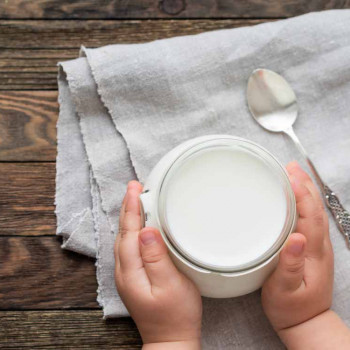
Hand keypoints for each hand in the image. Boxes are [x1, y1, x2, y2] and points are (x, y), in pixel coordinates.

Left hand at [114, 181, 201, 348]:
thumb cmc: (175, 316)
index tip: (134, 188)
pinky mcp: (135, 275)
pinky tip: (140, 224)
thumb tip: (146, 231)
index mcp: (131, 271)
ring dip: (130, 217)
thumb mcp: (170, 286)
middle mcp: (124, 271)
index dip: (131, 208)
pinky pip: (130, 245)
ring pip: (125, 237)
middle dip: (128, 207)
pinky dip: (133, 229)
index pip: (128, 231)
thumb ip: (156, 258)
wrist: (171, 339)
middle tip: (135, 187)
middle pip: (123, 232)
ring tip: (137, 199)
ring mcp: (128, 274)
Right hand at [261, 162, 349, 348]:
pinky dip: (304, 202)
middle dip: (304, 184)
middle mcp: (318, 245)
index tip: (291, 176)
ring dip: (306, 189)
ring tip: (294, 173)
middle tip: (290, 166)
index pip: (311, 216)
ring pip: (315, 211)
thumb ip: (291, 265)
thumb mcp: (285, 290)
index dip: (302, 195)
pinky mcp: (311, 248)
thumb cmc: (291, 307)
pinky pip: (310, 218)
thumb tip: (297, 238)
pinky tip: (296, 196)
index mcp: (312, 252)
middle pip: (315, 208)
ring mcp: (317, 246)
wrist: (306, 321)